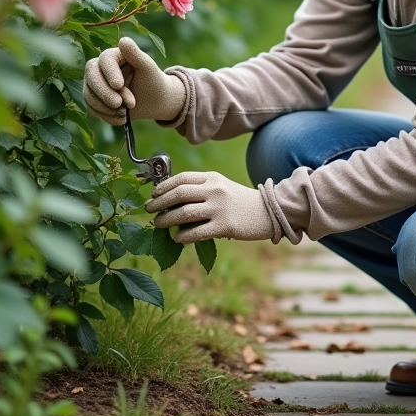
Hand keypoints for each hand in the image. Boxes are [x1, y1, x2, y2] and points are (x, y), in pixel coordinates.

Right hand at [83, 36, 186, 125]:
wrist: (154, 100)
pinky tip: (121, 119)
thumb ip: (136, 55)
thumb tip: (123, 40)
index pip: (105, 60)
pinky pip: (92, 108)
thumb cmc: (152, 80)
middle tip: (119, 104)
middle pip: (92, 76)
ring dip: (105, 106)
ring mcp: (94, 83)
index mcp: (114, 55)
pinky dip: (106, 115)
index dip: (110, 73)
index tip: (119, 85)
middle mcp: (100, 67)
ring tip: (125, 113)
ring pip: (89, 93)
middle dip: (104, 92)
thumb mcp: (148, 67)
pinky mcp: (94, 98)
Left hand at [146, 172, 275, 243]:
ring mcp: (219, 208)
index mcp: (212, 177)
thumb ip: (200, 188)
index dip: (163, 186)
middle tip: (148, 210)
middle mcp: (214, 190)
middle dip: (159, 202)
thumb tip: (170, 198)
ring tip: (157, 224)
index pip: (181, 178)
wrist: (267, 211)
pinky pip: (197, 232)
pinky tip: (176, 238)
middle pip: (179, 194)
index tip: (153, 194)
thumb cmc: (238, 201)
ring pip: (184, 213)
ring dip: (166, 220)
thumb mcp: (220, 186)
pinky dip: (183, 236)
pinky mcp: (225, 226)